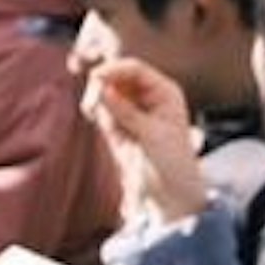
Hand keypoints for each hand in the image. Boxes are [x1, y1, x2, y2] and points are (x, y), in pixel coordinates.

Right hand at [83, 57, 213, 225]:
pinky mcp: (119, 125)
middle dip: (102, 86)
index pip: (135, 69)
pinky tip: (100, 121)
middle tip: (92, 104)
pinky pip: (101, 109)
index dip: (114, 69)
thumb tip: (102, 88)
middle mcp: (149, 97)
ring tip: (100, 118)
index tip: (95, 78)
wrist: (170, 195)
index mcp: (165, 92)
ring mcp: (133, 110)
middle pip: (117, 76)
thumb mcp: (151, 134)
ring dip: (98, 101)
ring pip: (105, 92)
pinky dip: (96, 112)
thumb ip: (125, 110)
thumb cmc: (172, 164)